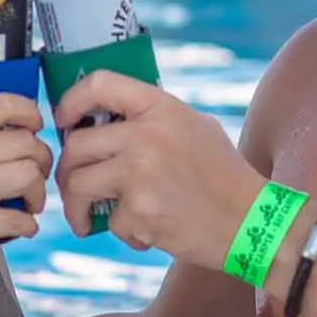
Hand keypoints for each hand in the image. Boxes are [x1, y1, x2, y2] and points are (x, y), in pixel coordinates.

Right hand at [0, 93, 51, 283]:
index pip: (1, 106)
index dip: (29, 111)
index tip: (35, 123)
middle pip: (25, 143)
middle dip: (41, 155)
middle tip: (37, 167)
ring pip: (29, 176)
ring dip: (38, 189)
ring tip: (32, 199)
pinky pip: (20, 219)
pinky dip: (29, 224)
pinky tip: (23, 224)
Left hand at [52, 72, 263, 268]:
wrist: (253, 222)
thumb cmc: (225, 176)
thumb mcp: (196, 127)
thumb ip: (155, 118)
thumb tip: (108, 120)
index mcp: (161, 108)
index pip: (98, 84)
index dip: (71, 102)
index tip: (64, 122)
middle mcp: (147, 135)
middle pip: (75, 145)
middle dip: (67, 170)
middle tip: (74, 185)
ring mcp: (141, 173)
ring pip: (78, 185)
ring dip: (76, 207)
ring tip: (86, 220)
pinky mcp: (140, 210)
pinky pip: (110, 221)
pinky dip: (124, 232)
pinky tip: (146, 232)